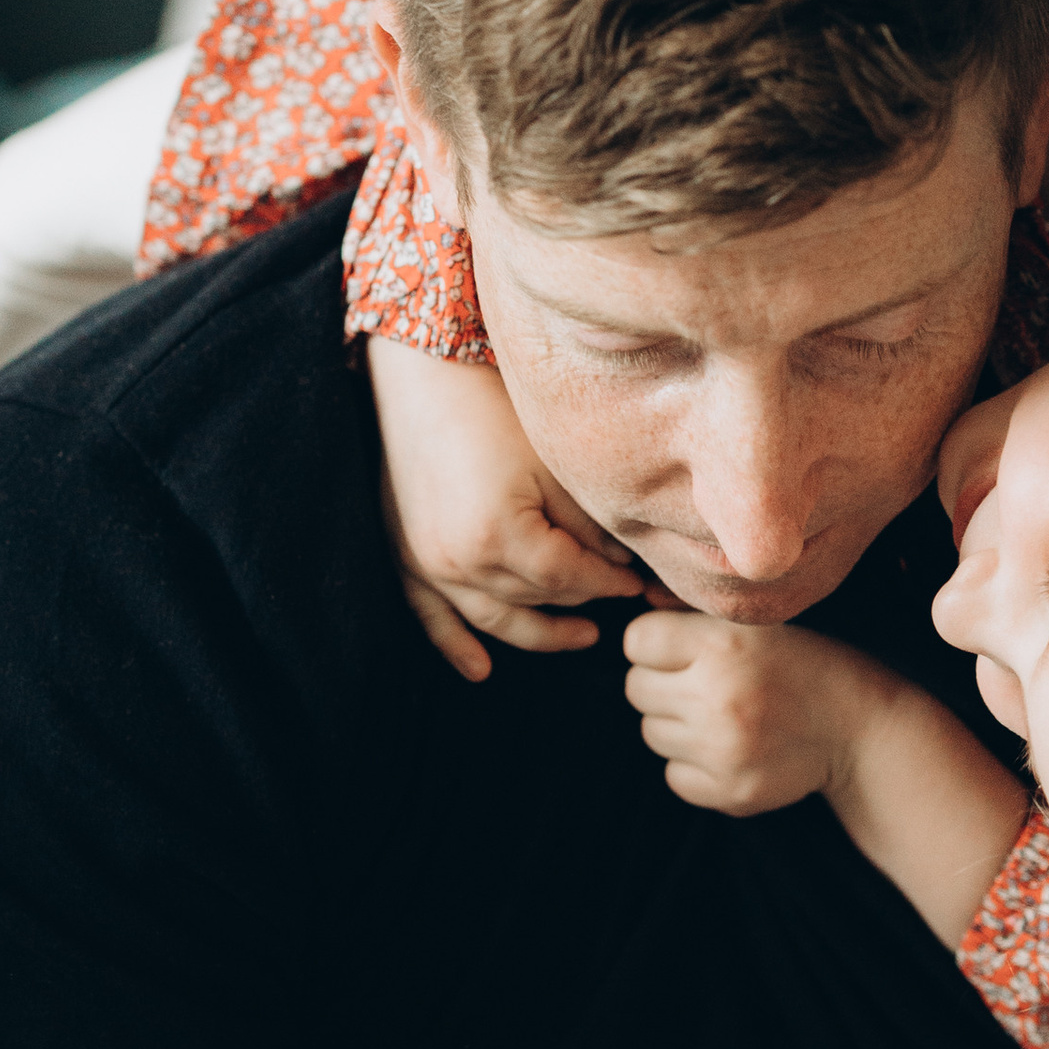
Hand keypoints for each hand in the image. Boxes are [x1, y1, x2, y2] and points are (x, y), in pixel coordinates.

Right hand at [367, 335, 649, 678]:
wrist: (420, 378)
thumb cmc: (489, 408)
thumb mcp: (550, 465)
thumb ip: (588, 525)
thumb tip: (625, 569)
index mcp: (497, 537)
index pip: (571, 579)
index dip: (612, 584)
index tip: (643, 584)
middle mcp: (456, 562)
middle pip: (537, 599)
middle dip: (586, 601)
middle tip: (625, 601)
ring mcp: (426, 564)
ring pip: (494, 617)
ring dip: (539, 632)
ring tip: (584, 636)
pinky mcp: (405, 555)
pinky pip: (430, 616)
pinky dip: (454, 645)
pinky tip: (481, 670)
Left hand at [620, 608, 897, 814]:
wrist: (858, 729)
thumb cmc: (802, 664)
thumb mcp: (759, 622)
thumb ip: (695, 617)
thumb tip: (633, 620)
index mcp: (725, 643)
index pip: (637, 641)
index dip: (658, 644)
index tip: (685, 649)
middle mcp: (718, 697)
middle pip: (637, 689)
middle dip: (665, 684)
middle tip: (708, 684)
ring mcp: (723, 751)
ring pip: (652, 733)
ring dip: (678, 725)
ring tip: (724, 715)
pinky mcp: (730, 792)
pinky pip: (674, 776)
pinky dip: (694, 766)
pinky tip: (730, 749)